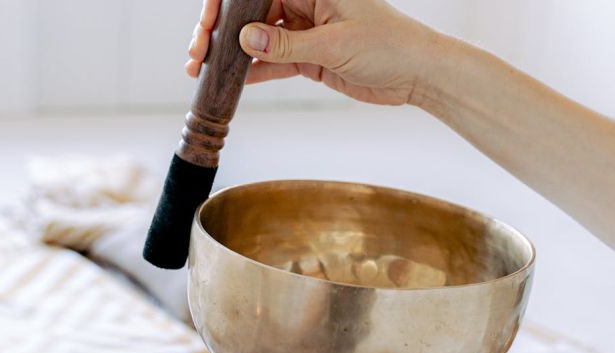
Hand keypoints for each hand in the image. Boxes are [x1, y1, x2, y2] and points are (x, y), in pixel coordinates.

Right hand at [186, 0, 442, 105]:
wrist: (417, 74)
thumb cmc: (389, 45)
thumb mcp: (335, 44)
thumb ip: (286, 45)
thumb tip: (244, 40)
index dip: (228, 5)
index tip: (209, 23)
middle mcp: (305, 3)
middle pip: (250, 13)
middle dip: (221, 32)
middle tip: (198, 52)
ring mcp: (304, 30)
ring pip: (258, 39)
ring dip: (231, 55)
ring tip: (201, 69)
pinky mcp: (309, 57)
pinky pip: (273, 62)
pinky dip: (253, 72)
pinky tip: (231, 81)